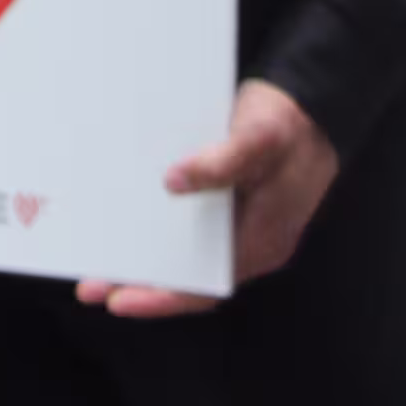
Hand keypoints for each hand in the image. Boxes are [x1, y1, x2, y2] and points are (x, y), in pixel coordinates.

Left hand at [79, 80, 336, 317]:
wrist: (315, 105)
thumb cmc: (291, 124)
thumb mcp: (260, 138)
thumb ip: (223, 162)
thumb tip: (174, 180)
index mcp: (262, 240)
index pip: (206, 287)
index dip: (161, 298)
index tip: (118, 300)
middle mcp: (250, 242)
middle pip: (190, 276)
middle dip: (141, 283)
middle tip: (91, 286)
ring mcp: (241, 227)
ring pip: (187, 256)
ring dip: (146, 258)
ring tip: (99, 259)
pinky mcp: (230, 207)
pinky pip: (190, 231)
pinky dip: (159, 233)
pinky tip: (130, 224)